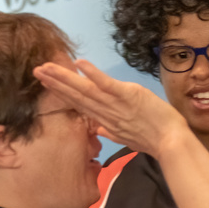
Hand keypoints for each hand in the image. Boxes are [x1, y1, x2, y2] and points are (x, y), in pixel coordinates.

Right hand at [33, 59, 187, 155]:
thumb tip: (97, 129)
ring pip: (86, 90)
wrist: (171, 143)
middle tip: (37, 71)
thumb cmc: (154, 140)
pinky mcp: (128, 96)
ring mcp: (116, 105)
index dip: (63, 94)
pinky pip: (107, 84)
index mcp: (106, 122)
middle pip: (77, 96)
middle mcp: (106, 113)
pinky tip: (79, 64)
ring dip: (66, 78)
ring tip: (47, 67)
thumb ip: (111, 132)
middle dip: (56, 83)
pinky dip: (94, 74)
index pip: (81, 106)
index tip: (48, 84)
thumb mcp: (128, 138)